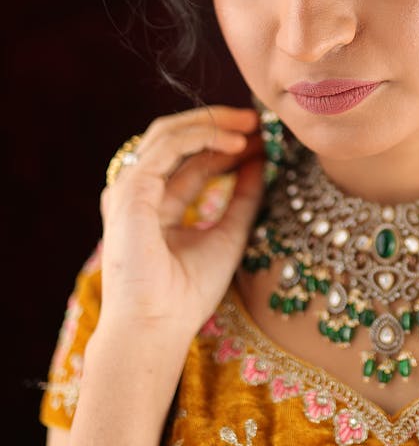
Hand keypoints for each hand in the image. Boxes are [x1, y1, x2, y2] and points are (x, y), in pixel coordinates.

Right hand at [98, 105, 263, 342]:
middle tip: (256, 120)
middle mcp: (138, 192)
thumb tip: (262, 160)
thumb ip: (244, 198)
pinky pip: (168, 146)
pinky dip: (203, 136)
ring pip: (169, 134)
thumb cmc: (187, 293)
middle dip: (217, 124)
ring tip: (251, 125)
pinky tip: (236, 143)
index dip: (226, 145)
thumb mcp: (229, 235)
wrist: (158, 325)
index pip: (191, 160)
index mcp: (155, 204)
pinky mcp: (131, 190)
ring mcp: (130, 189)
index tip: (262, 139)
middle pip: (176, 140)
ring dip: (212, 123)